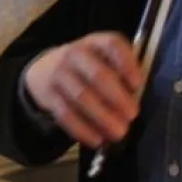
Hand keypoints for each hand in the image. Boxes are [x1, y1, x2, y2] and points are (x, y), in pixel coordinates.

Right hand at [23, 32, 141, 146]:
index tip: (137, 84)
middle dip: (117, 97)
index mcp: (95, 42)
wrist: (43, 69)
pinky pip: (65, 113)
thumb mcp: (101, 59)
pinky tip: (97, 139)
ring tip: (119, 132)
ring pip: (81, 96)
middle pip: (97, 73)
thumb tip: (134, 99)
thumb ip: (119, 73)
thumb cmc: (85, 67)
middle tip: (132, 115)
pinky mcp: (48, 94)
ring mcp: (59, 73)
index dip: (126, 63)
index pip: (112, 44)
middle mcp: (75, 53)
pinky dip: (82, 129)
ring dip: (102, 117)